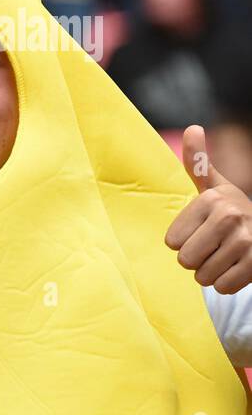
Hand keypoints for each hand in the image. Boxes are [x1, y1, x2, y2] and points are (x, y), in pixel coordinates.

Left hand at [165, 125, 251, 293]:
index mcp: (212, 199)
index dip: (184, 240)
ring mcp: (247, 241)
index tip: (203, 229)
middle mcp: (230, 216)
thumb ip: (198, 162)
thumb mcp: (215, 186)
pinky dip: (226, 283)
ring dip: (210, 271)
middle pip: (185, 260)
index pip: (171, 241)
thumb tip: (193, 127)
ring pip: (202, 276)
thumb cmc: (231, 210)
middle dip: (196, 259)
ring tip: (226, 254)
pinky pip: (222, 287)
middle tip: (213, 245)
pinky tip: (237, 267)